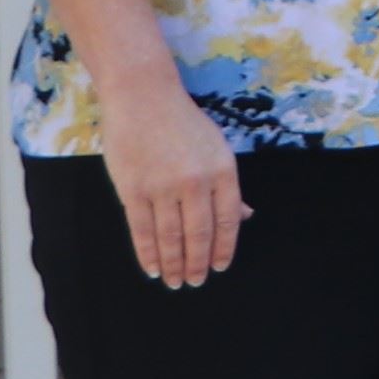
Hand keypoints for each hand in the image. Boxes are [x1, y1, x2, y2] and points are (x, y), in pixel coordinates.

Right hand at [101, 79, 246, 288]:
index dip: (224, 249)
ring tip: (175, 281)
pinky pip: (142, 230)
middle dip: (198, 263)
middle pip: (199, 234)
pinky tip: (153, 268)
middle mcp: (196, 182)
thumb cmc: (184, 122)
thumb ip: (229, 186)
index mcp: (223, 171)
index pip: (228, 221)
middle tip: (196, 282)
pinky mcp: (133, 189)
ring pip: (171, 237)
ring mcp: (163, 187)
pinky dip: (148, 253)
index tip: (220, 267)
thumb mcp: (217, 148)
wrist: (143, 96)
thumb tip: (245, 217)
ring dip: (174, 264)